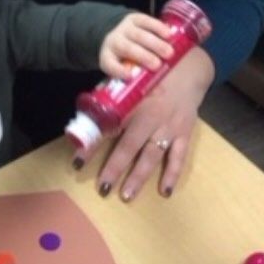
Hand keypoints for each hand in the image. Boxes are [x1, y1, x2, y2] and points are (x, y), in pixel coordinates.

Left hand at [74, 46, 214, 201]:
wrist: (187, 68)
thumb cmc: (152, 74)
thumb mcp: (128, 80)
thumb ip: (110, 95)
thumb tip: (87, 112)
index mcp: (132, 103)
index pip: (107, 127)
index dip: (91, 145)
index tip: (76, 162)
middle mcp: (150, 117)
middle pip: (129, 146)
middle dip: (115, 168)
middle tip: (103, 188)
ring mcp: (169, 126)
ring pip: (152, 155)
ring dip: (139, 176)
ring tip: (126, 195)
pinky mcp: (185, 132)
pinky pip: (179, 156)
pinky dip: (173, 174)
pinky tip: (165, 191)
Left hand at [98, 12, 173, 78]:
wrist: (113, 31)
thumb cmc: (124, 58)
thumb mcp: (126, 70)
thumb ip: (140, 81)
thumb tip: (160, 91)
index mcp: (108, 58)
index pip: (109, 64)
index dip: (119, 70)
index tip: (130, 76)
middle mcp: (113, 42)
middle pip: (126, 48)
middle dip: (142, 56)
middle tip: (157, 65)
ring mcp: (123, 28)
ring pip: (138, 34)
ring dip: (154, 43)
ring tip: (169, 52)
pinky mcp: (133, 18)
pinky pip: (145, 21)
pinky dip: (157, 27)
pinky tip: (168, 35)